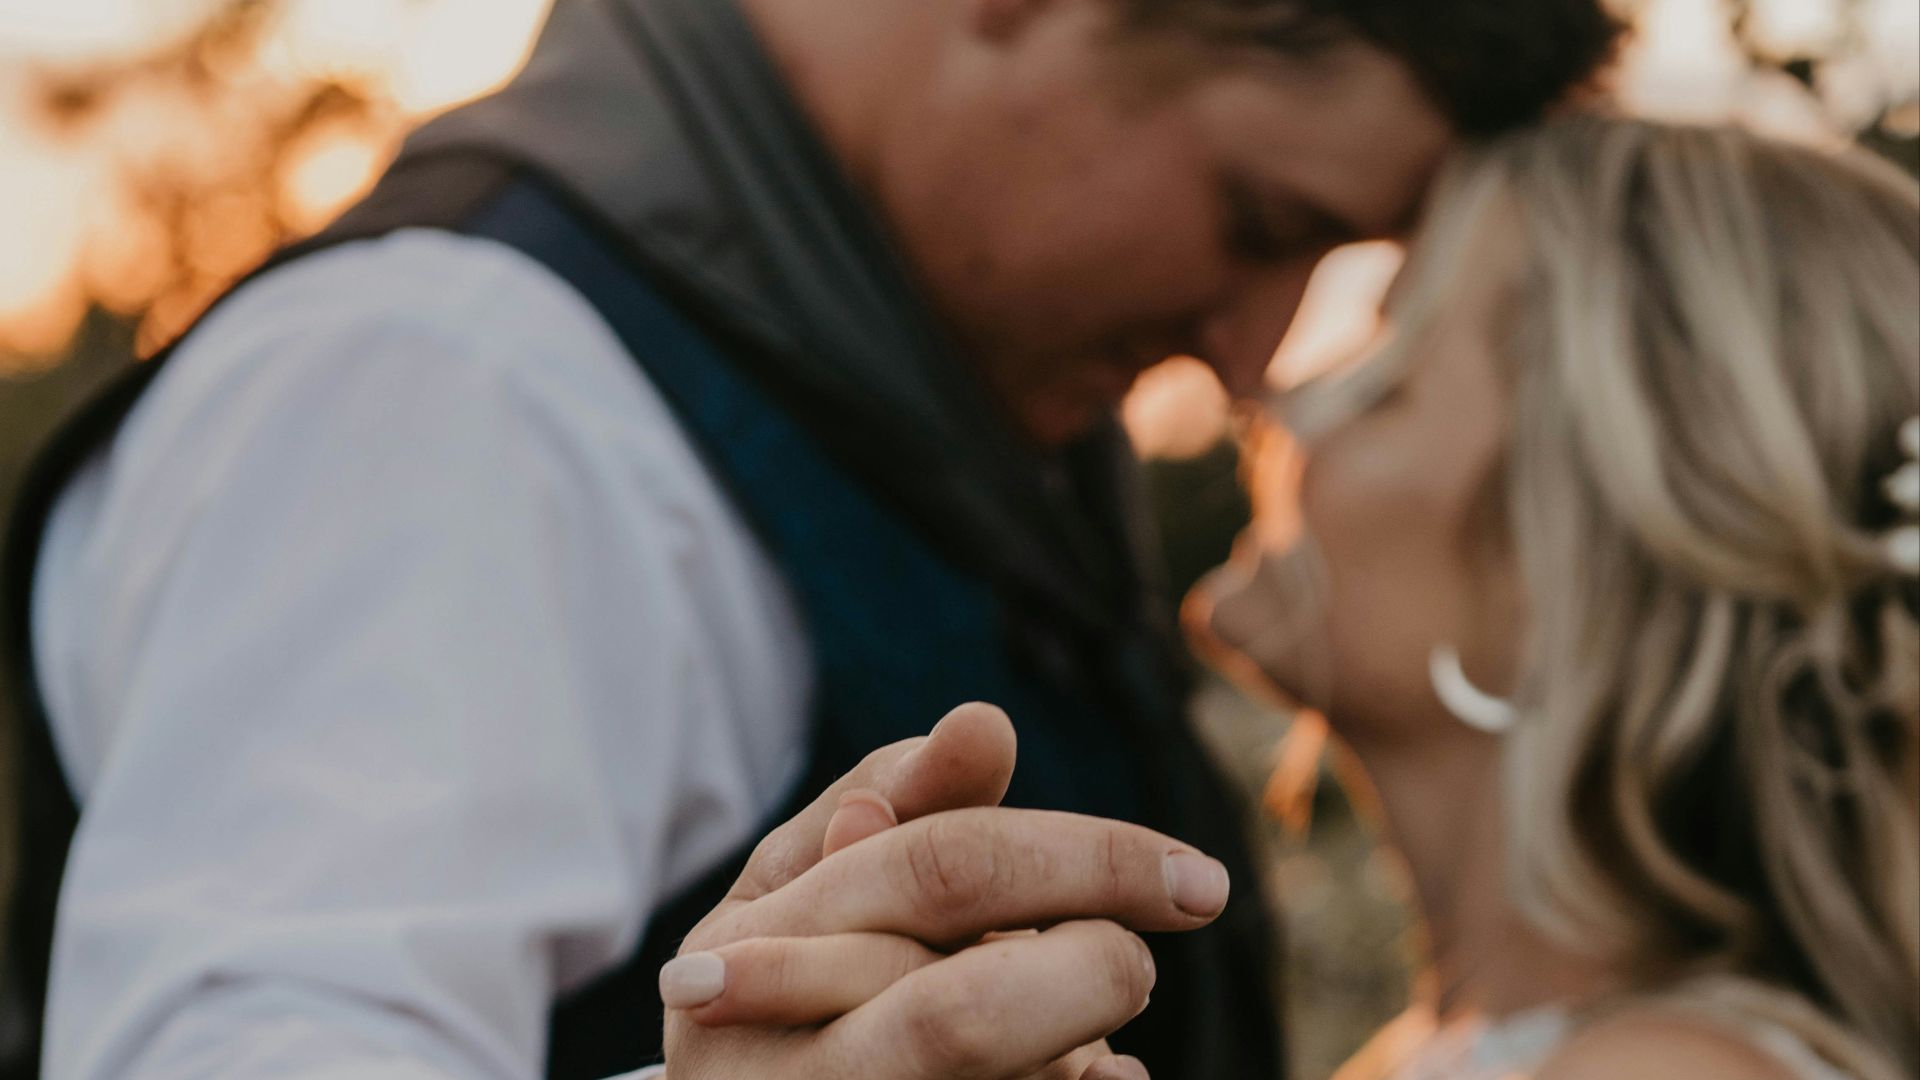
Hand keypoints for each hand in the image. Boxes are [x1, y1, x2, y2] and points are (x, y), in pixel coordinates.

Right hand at [668, 792, 1152, 1079]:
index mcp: (749, 950)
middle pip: (960, 1014)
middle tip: (1139, 964)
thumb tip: (987, 722)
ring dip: (1070, 1052)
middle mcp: (771, 1066)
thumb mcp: (811, 878)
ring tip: (1097, 1040)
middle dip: (1087, 978)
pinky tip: (1101, 1078)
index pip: (943, 872)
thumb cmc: (779, 975)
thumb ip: (903, 799)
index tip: (1197, 878)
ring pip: (972, 1068)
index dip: (1087, 863)